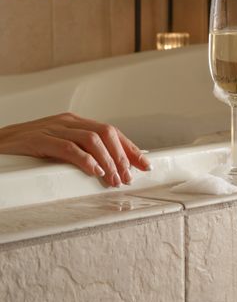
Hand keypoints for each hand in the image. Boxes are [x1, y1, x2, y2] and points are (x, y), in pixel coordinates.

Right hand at [0, 112, 151, 187]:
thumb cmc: (26, 150)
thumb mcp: (59, 149)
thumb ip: (82, 153)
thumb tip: (110, 169)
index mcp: (75, 123)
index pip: (111, 132)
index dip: (130, 149)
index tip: (145, 165)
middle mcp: (67, 122)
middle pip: (106, 133)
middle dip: (122, 156)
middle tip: (128, 177)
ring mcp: (53, 128)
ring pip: (92, 139)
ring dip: (108, 161)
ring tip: (114, 179)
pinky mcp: (39, 140)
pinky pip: (68, 148)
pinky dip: (86, 160)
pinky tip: (95, 172)